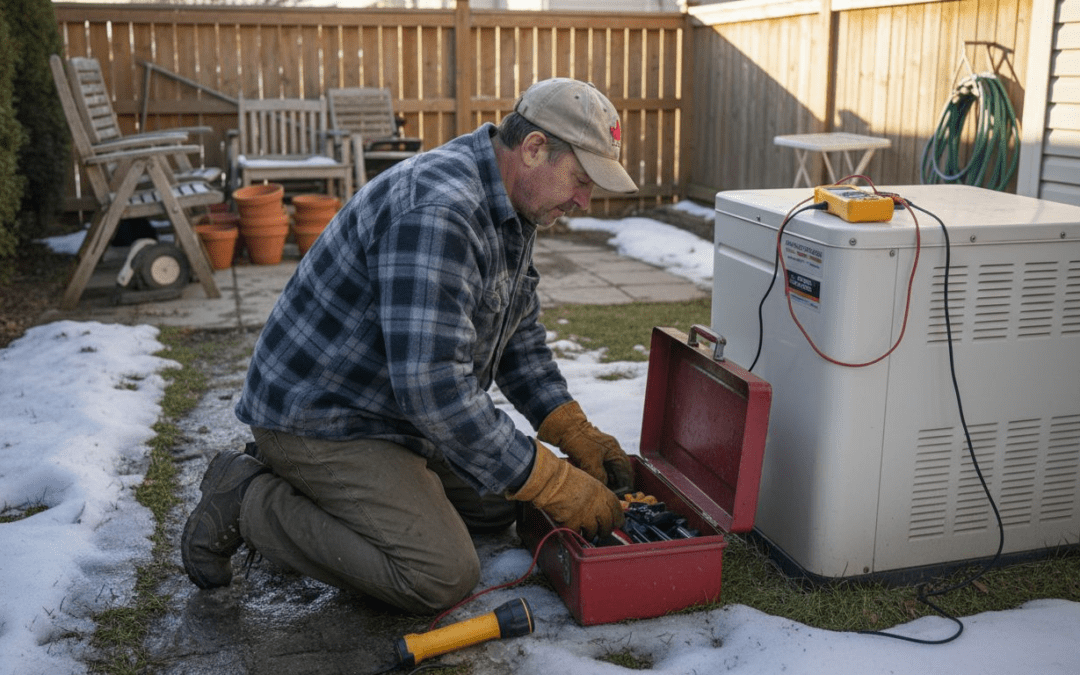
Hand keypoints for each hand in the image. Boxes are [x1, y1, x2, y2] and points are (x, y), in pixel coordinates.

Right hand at [507, 441, 623, 539]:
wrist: (551, 480)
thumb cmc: (565, 477)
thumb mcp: (588, 482)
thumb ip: (597, 495)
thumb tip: (602, 506)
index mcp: (601, 492)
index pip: (617, 509)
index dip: (619, 518)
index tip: (618, 523)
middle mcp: (597, 505)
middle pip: (607, 524)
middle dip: (606, 530)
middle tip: (603, 532)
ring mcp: (585, 515)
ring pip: (594, 532)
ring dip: (591, 533)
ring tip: (586, 532)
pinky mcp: (573, 523)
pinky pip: (578, 533)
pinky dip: (576, 533)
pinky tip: (573, 529)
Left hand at [537, 401, 633, 493]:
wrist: (566, 428)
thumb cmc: (580, 442)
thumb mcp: (591, 462)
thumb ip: (600, 476)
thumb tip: (605, 486)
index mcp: (615, 450)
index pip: (625, 470)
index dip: (625, 483)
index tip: (624, 493)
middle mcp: (611, 450)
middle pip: (619, 469)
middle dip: (617, 481)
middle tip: (615, 493)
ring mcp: (603, 450)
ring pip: (609, 468)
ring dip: (608, 478)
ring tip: (606, 488)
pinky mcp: (593, 451)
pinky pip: (600, 465)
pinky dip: (600, 473)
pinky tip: (596, 480)